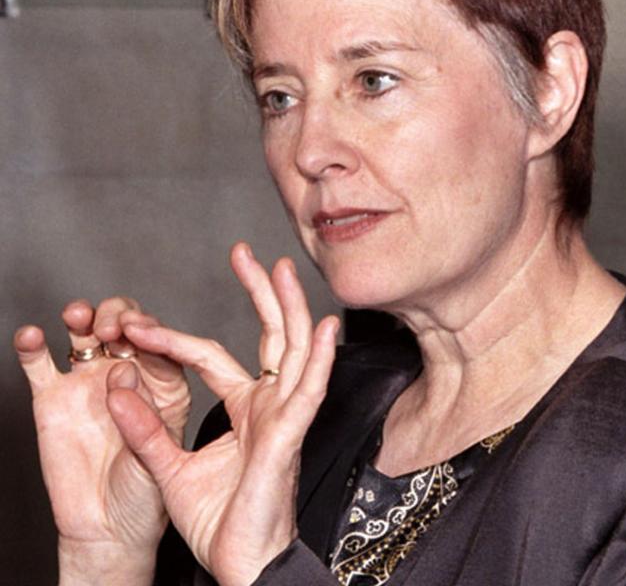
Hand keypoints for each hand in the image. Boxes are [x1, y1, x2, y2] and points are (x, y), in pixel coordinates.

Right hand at [15, 297, 189, 583]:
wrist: (108, 528)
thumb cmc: (145, 490)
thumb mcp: (157, 450)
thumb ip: (144, 412)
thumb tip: (124, 370)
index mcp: (165, 381)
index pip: (161, 343)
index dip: (152, 330)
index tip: (140, 330)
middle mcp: (129, 372)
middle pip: (125, 326)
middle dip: (119, 316)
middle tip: (112, 330)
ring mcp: (90, 381)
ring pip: (86, 334)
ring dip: (83, 316)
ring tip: (79, 317)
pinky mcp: (54, 398)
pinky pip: (41, 365)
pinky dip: (33, 347)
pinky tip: (32, 336)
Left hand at [106, 242, 338, 585]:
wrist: (240, 563)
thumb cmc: (218, 521)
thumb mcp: (169, 469)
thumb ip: (146, 430)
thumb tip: (118, 390)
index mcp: (246, 407)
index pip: (212, 355)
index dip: (175, 337)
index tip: (138, 324)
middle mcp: (269, 403)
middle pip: (271, 335)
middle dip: (260, 291)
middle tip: (245, 253)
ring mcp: (283, 416)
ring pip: (293, 351)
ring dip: (290, 309)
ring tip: (282, 270)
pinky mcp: (290, 436)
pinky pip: (309, 393)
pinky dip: (321, 359)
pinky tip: (324, 329)